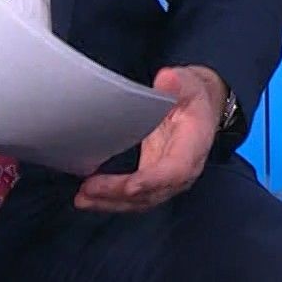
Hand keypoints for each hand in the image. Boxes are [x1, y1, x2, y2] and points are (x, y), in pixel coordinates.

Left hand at [74, 66, 221, 212]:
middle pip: (153, 192)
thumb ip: (177, 83)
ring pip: (141, 201)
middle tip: (89, 190)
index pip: (175, 170)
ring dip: (111, 202)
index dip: (152, 180)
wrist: (198, 109)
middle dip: (120, 194)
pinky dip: (111, 200)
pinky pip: (135, 198)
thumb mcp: (188, 83)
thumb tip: (167, 78)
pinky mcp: (153, 181)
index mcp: (194, 146)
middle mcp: (183, 170)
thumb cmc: (191, 97)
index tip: (129, 186)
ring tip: (83, 198)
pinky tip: (89, 198)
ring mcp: (168, 179)